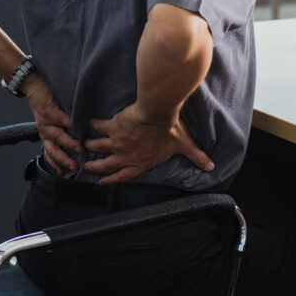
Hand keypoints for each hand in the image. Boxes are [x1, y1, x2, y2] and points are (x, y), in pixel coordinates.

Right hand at [22, 73, 81, 175]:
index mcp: (51, 112)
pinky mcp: (44, 137)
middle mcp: (46, 123)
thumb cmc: (50, 89)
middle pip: (58, 136)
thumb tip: (91, 106)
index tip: (84, 130)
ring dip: (63, 159)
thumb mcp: (61, 92)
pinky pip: (48, 152)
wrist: (33, 87)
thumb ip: (73, 100)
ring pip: (52, 148)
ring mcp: (44, 131)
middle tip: (81, 150)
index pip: (63, 120)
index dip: (73, 125)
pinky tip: (60, 172)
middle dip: (70, 144)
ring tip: (72, 167)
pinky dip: (54, 163)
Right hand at [83, 103, 213, 183]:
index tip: (102, 181)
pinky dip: (92, 125)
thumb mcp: (184, 145)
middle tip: (87, 167)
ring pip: (99, 147)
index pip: (124, 176)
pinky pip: (99, 127)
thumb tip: (211, 166)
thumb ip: (196, 156)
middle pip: (107, 165)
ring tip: (84, 146)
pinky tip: (87, 124)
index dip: (112, 180)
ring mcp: (117, 141)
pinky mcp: (113, 126)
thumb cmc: (171, 130)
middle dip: (96, 168)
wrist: (157, 113)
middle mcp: (126, 154)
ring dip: (91, 147)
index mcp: (141, 162)